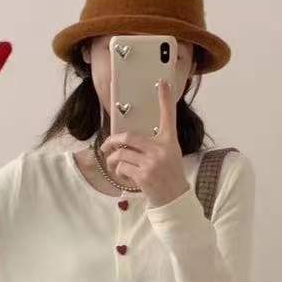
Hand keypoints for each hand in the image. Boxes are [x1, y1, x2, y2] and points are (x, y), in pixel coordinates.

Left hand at [101, 79, 188, 206]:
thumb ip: (154, 143)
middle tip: (106, 147)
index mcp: (170, 141)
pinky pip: (122, 168)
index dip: (166, 98)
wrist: (174, 199)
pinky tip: (126, 177)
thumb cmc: (170, 175)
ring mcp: (152, 163)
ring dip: (114, 161)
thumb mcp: (170, 154)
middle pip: (128, 137)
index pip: (169, 116)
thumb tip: (128, 139)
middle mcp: (162, 149)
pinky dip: (120, 173)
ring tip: (117, 167)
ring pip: (121, 154)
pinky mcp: (143, 176)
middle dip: (112, 142)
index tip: (163, 82)